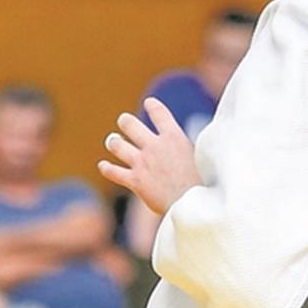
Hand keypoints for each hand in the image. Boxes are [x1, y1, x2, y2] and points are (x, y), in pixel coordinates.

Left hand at [97, 98, 201, 215]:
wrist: (194, 204)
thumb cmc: (204, 183)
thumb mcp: (201, 156)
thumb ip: (189, 146)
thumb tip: (190, 141)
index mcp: (174, 137)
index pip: (159, 113)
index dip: (152, 106)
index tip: (149, 103)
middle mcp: (154, 146)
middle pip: (130, 124)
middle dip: (125, 121)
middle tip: (124, 121)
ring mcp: (142, 163)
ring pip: (117, 145)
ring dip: (114, 141)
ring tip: (113, 140)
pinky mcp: (135, 181)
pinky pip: (113, 172)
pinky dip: (107, 168)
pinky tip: (103, 166)